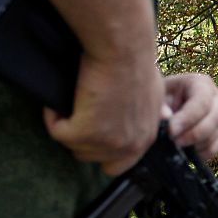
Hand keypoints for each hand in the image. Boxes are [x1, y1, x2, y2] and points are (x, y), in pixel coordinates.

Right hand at [45, 50, 164, 174]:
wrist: (123, 51)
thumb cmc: (137, 63)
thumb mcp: (156, 94)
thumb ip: (156, 112)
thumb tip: (164, 116)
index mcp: (145, 140)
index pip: (117, 166)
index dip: (101, 151)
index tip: (91, 131)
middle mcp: (128, 147)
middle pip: (91, 157)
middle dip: (81, 138)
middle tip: (75, 115)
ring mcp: (107, 143)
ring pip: (73, 145)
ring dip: (67, 126)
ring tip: (69, 103)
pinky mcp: (84, 133)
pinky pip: (57, 132)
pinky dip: (53, 117)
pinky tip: (58, 101)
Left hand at [164, 73, 217, 159]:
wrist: (165, 107)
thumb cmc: (160, 99)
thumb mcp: (157, 97)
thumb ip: (160, 106)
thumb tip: (167, 118)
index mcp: (201, 83)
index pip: (202, 101)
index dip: (188, 118)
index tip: (171, 131)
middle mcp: (216, 98)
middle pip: (216, 117)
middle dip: (195, 133)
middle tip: (175, 142)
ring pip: (216, 133)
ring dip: (197, 144)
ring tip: (177, 147)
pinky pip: (215, 147)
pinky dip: (201, 153)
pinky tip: (186, 152)